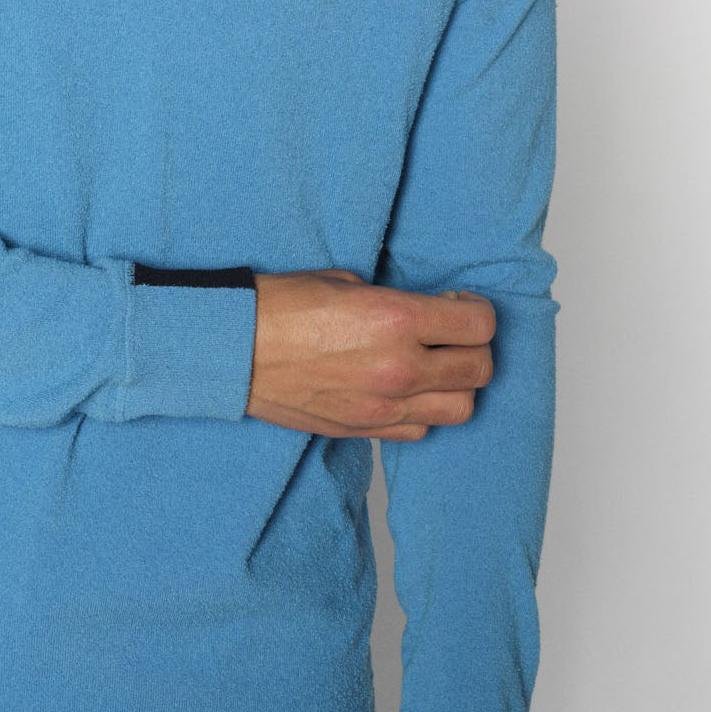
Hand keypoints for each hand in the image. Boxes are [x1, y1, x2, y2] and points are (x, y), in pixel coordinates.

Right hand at [244, 270, 494, 439]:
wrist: (231, 349)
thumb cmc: (278, 307)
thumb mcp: (344, 281)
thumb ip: (393, 301)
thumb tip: (421, 313)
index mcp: (396, 320)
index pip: (479, 326)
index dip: (476, 311)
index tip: (460, 306)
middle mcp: (398, 368)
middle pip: (479, 369)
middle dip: (473, 347)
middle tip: (451, 335)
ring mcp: (382, 406)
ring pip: (461, 408)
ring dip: (456, 385)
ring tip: (434, 367)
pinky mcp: (363, 430)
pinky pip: (420, 430)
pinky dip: (423, 412)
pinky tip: (404, 390)